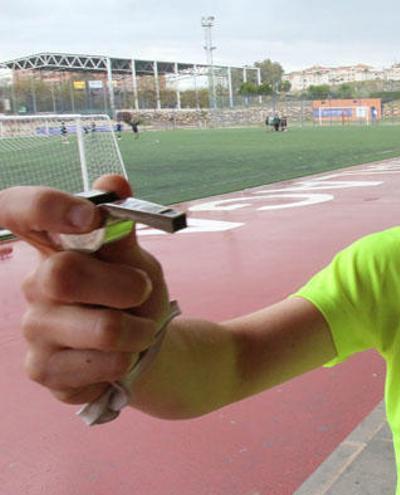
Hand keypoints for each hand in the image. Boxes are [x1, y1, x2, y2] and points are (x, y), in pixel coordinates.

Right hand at [0, 175, 170, 405]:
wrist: (146, 349)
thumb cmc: (135, 297)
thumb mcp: (135, 260)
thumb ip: (122, 229)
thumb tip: (113, 181)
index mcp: (53, 247)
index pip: (14, 211)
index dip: (41, 207)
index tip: (87, 217)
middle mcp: (34, 283)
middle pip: (64, 274)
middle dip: (125, 286)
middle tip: (142, 292)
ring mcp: (34, 328)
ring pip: (102, 328)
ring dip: (139, 330)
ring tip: (140, 331)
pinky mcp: (43, 369)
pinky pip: (102, 364)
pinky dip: (127, 360)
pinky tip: (119, 358)